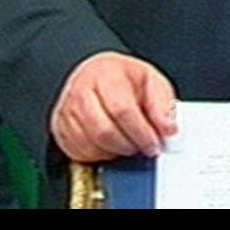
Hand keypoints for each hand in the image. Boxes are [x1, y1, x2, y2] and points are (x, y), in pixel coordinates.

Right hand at [50, 51, 178, 162]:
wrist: (98, 74)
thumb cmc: (124, 79)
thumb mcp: (151, 81)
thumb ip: (162, 105)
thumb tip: (168, 129)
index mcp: (106, 73)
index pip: (122, 109)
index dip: (141, 132)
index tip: (154, 144)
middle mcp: (81, 90)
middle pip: (104, 131)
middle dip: (129, 145)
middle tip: (143, 147)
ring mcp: (67, 109)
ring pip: (91, 144)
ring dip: (115, 152)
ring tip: (129, 144)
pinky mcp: (60, 127)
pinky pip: (78, 152)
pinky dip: (99, 156)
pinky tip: (111, 146)